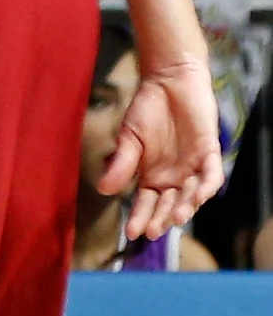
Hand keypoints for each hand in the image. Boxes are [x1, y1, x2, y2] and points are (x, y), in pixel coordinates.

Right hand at [98, 58, 226, 245]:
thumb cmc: (147, 109)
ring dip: (184, 207)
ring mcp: (193, 167)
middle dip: (162, 219)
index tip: (130, 233)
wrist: (168, 82)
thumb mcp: (128, 139)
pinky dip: (207, 187)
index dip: (140, 217)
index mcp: (152, 176)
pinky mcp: (210, 153)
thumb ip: (121, 164)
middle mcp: (174, 177)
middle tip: (153, 231)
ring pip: (191, 195)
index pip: (146, 203)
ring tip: (175, 217)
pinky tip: (197, 196)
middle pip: (169, 205)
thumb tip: (103, 189)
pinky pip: (212, 176)